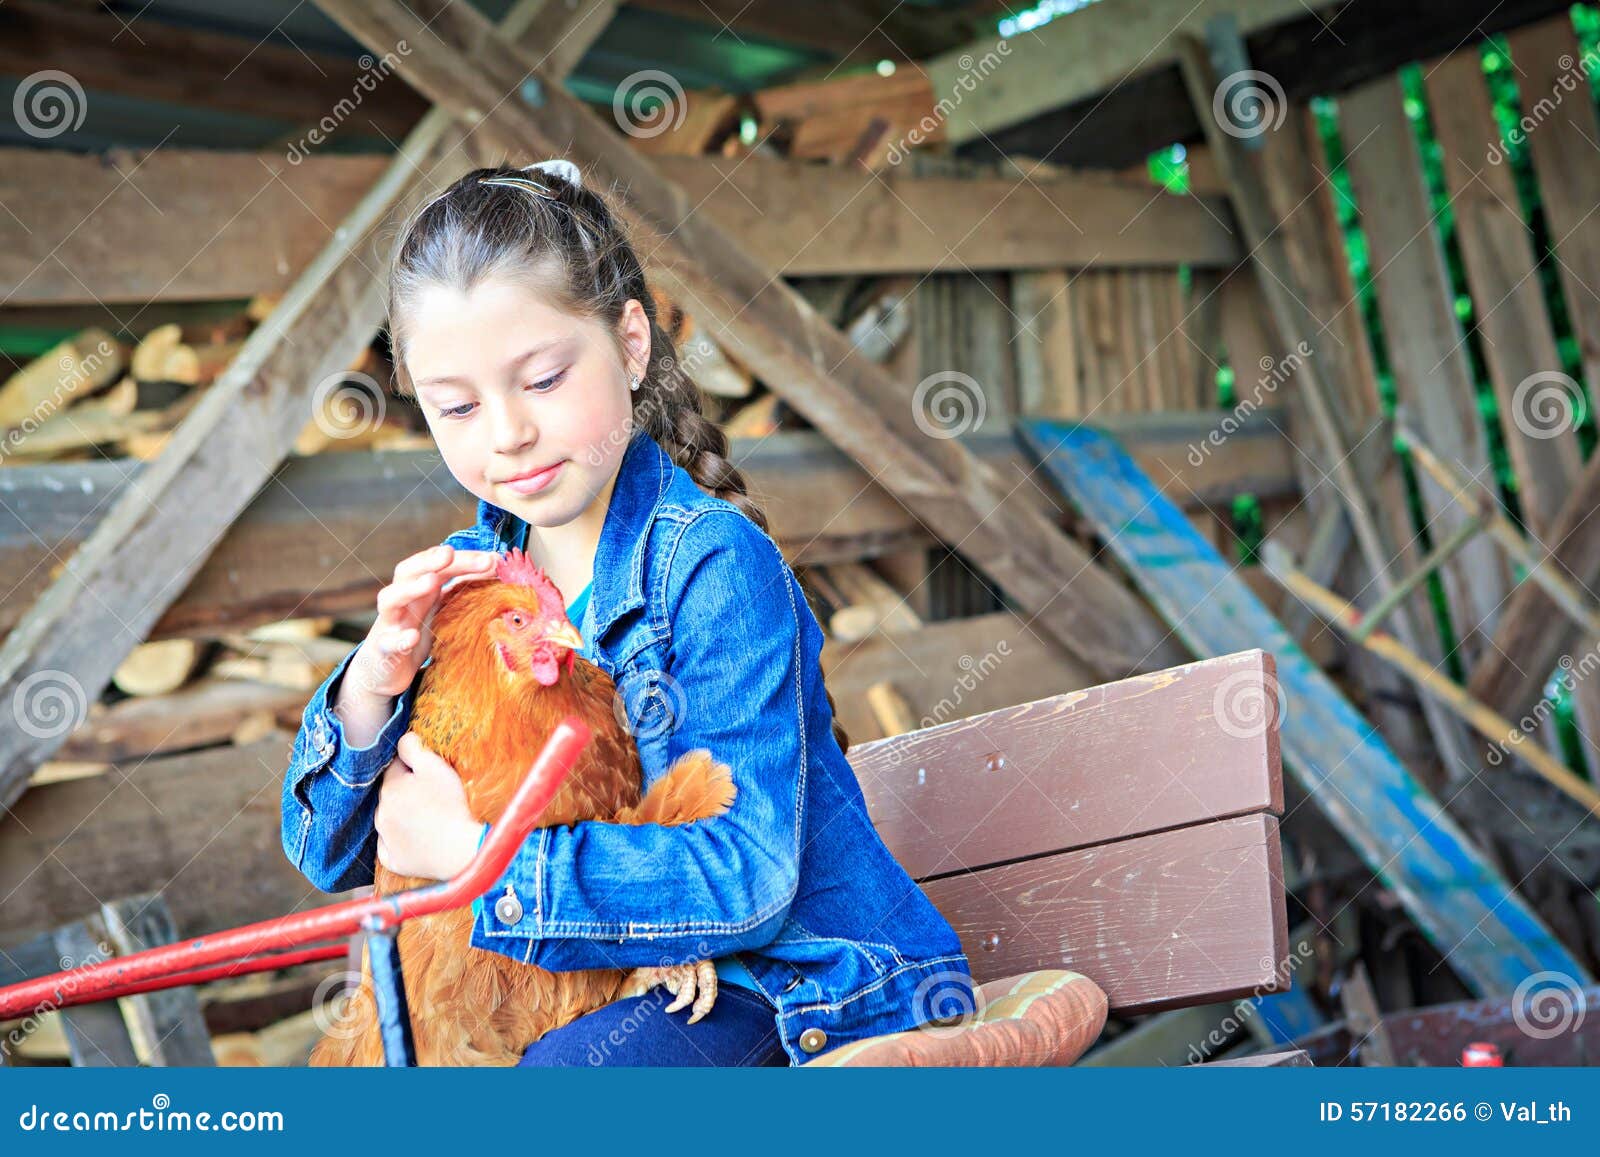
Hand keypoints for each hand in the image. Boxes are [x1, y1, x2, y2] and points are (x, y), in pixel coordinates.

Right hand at [348, 545, 498, 700]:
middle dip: (429, 560)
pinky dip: (398, 639)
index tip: (491, 559)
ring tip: (430, 582)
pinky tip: (412, 637)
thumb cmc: (419, 632)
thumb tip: (496, 565)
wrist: (386, 669)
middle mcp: (402, 600)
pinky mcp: (383, 650)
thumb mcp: (443, 609)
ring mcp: (390, 623)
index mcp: (420, 589)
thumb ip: (464, 588)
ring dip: (410, 588)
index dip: (462, 558)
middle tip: (449, 552)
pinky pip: (388, 642)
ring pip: (391, 599)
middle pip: (408, 571)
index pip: (437, 565)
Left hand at [374, 731, 482, 880]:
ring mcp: (385, 840)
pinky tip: (419, 838)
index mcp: (389, 788)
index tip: (430, 774)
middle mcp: (381, 813)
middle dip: (406, 791)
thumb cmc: (451, 805)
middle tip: (433, 796)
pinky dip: (401, 841)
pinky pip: (391, 847)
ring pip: (390, 819)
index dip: (413, 768)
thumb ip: (413, 748)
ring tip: (429, 817)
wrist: (461, 849)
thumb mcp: (435, 767)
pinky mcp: (393, 861)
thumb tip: (402, 739)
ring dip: (403, 815)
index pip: (395, 768)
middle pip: (391, 794)